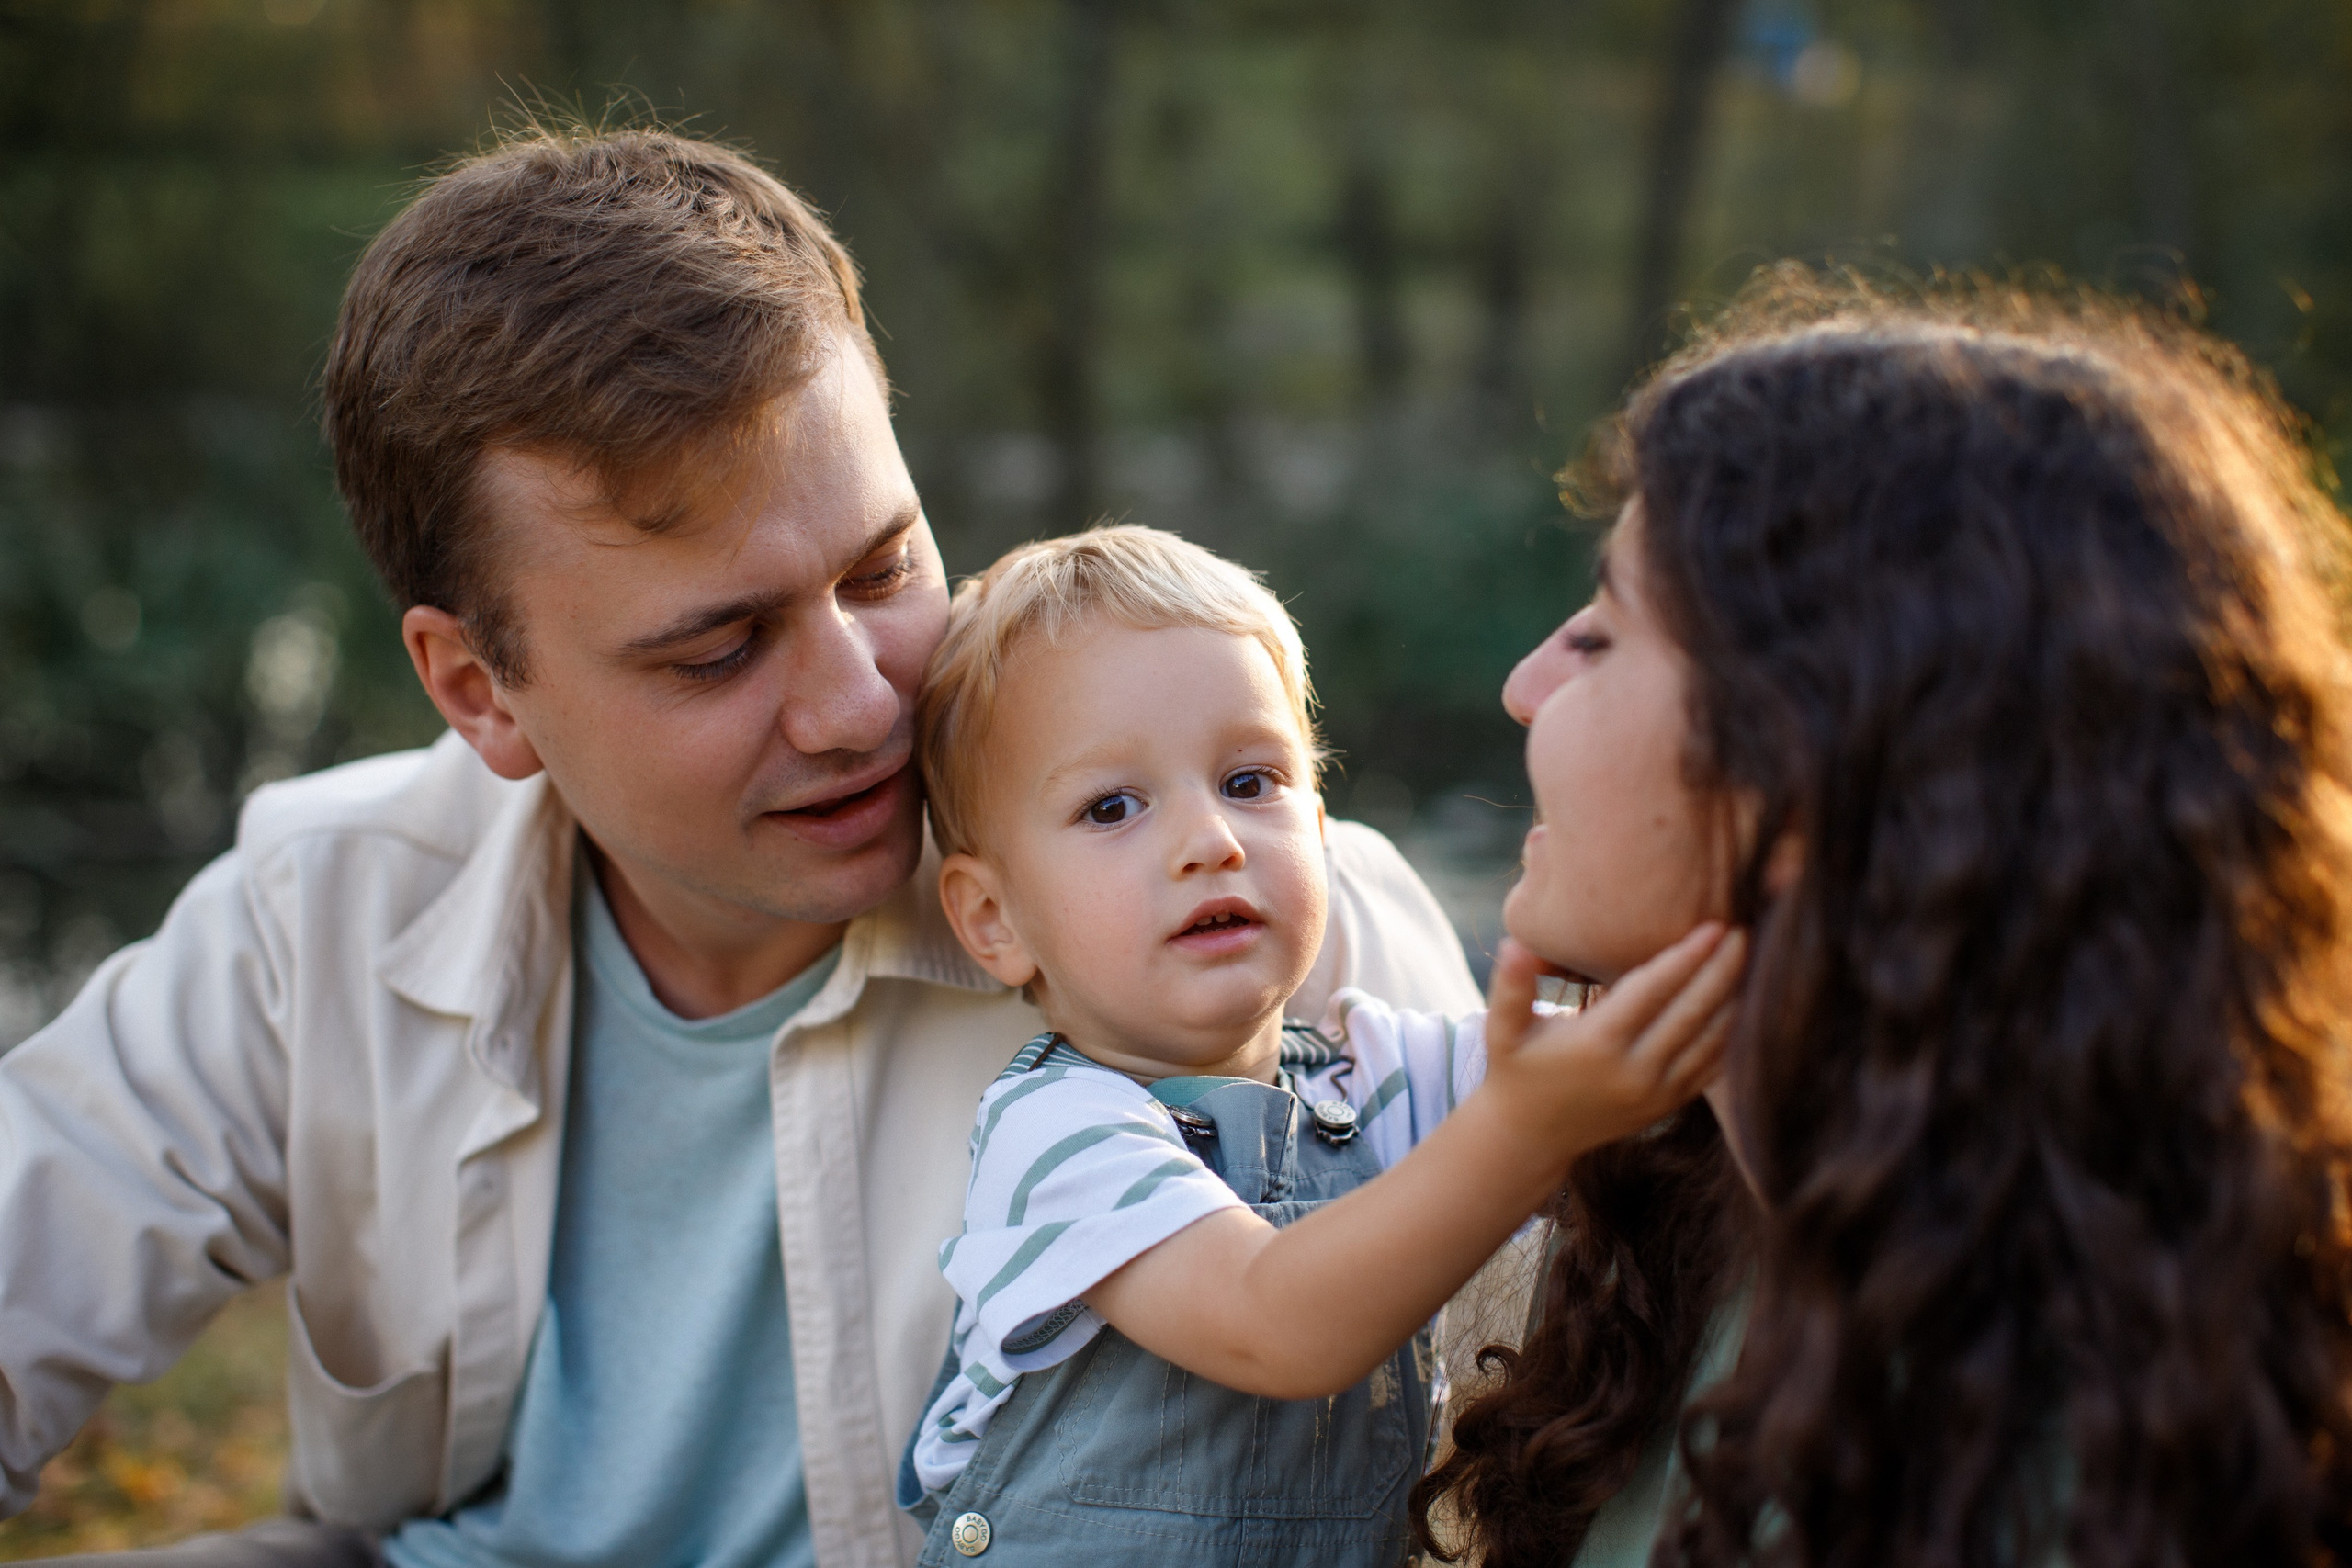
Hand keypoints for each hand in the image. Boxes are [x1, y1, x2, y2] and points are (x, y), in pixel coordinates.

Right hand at [1480, 924, 1743, 1161]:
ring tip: (1751, 957)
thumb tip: (1516, 944)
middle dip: (1723, 968)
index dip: (1686, 956)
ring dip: (1735, 997)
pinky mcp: (1669, 1105)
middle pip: (1693, 1011)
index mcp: (1597, 1044)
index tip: (1714, 925)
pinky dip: (1733, 1033)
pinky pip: (1712, 1066)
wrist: (1531, 1137)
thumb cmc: (1516, 1070)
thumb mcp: (1501, 1030)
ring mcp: (1657, 1092)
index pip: (1653, 991)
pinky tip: (1745, 1000)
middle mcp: (1634, 1071)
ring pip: (1711, 1039)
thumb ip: (1510, 986)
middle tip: (1746, 929)